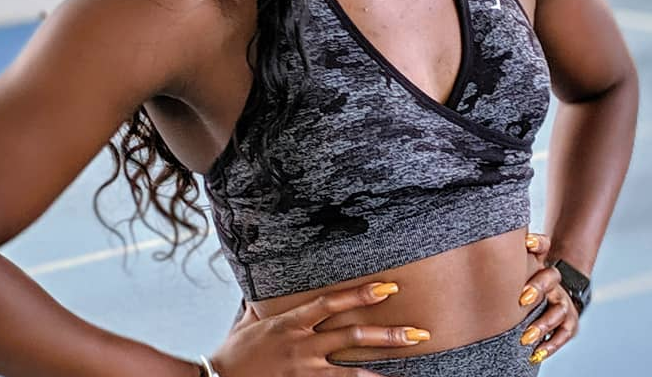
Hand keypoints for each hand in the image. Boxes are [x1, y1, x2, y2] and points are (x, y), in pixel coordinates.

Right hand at [208, 281, 430, 375]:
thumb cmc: (232, 352)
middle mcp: (303, 345)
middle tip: (418, 332)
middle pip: (352, 337)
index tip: (388, 287)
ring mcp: (305, 371)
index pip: (332, 302)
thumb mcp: (248, 320)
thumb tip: (262, 283)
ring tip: (412, 363)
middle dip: (388, 334)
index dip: (360, 294)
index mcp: (292, 321)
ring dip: (383, 366)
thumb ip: (262, 302)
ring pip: (351, 369)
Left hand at [520, 232, 579, 363]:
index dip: (537, 243)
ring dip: (543, 324)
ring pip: (558, 311)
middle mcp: (554, 282)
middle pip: (551, 277)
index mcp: (540, 265)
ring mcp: (563, 303)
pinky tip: (536, 353)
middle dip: (538, 287)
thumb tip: (485, 244)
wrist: (553, 299)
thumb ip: (509, 260)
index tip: (526, 243)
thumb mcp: (520, 271)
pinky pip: (563, 334)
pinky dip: (550, 345)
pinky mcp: (570, 324)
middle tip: (523, 299)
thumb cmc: (527, 285)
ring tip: (526, 336)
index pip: (543, 246)